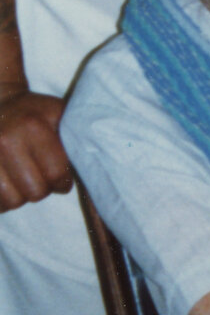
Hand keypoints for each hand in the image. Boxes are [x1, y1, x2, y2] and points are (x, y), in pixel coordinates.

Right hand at [0, 89, 70, 211]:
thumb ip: (77, 138)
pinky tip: (8, 185)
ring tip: (24, 181)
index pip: (56, 174)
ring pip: (11, 201)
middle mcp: (5, 141)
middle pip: (34, 192)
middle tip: (42, 179)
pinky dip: (2, 200)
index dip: (63, 182)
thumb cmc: (36, 112)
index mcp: (32, 126)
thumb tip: (95, 168)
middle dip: (43, 190)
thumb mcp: (60, 115)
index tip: (62, 177)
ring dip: (21, 197)